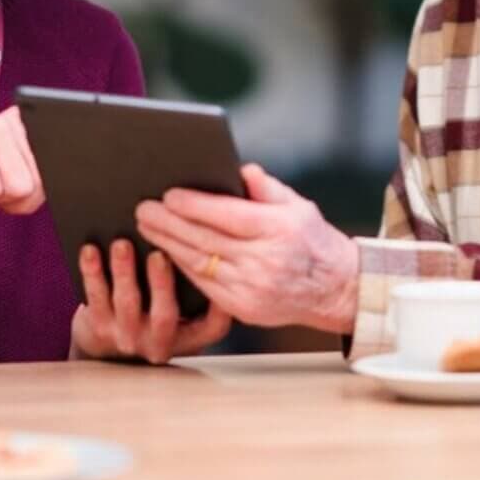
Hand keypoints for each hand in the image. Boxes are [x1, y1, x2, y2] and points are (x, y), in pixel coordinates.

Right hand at [0, 106, 44, 215]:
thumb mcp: (15, 179)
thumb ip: (38, 181)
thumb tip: (47, 184)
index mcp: (32, 126)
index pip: (58, 170)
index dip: (34, 191)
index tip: (12, 181)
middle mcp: (15, 120)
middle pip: (38, 184)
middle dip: (13, 197)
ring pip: (19, 188)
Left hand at [70, 239, 231, 364]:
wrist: (107, 348)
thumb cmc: (155, 312)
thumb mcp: (183, 309)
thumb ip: (195, 284)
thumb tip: (203, 237)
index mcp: (188, 336)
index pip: (213, 327)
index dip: (221, 306)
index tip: (217, 273)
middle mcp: (160, 342)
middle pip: (165, 315)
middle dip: (162, 283)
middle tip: (159, 254)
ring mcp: (128, 337)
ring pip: (127, 304)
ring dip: (124, 272)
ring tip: (122, 245)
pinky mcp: (99, 329)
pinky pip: (95, 299)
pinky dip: (92, 273)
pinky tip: (90, 251)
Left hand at [135, 163, 359, 334]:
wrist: (335, 289)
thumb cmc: (313, 239)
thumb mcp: (298, 205)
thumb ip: (266, 187)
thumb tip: (239, 170)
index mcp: (278, 230)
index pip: (227, 216)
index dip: (194, 206)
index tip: (168, 195)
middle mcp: (264, 261)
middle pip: (206, 240)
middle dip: (169, 224)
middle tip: (143, 209)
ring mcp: (252, 289)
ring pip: (199, 264)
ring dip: (168, 245)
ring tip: (147, 227)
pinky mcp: (243, 309)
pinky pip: (204, 285)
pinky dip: (182, 267)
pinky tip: (167, 252)